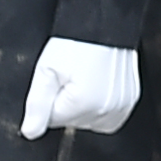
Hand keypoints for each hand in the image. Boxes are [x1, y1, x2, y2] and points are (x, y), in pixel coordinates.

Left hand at [20, 39, 142, 139]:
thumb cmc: (76, 44)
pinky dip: (101, 106)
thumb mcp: (46, 71)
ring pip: (90, 120)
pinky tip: (98, 87)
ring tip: (85, 81)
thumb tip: (30, 133)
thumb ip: (37, 105)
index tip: (56, 81)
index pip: (52, 120)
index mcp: (82, 105)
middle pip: (72, 122)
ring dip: (84, 107)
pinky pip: (110, 116)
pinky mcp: (131, 100)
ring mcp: (121, 106)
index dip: (49, 100)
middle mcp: (105, 110)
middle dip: (66, 104)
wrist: (105, 27)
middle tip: (71, 78)